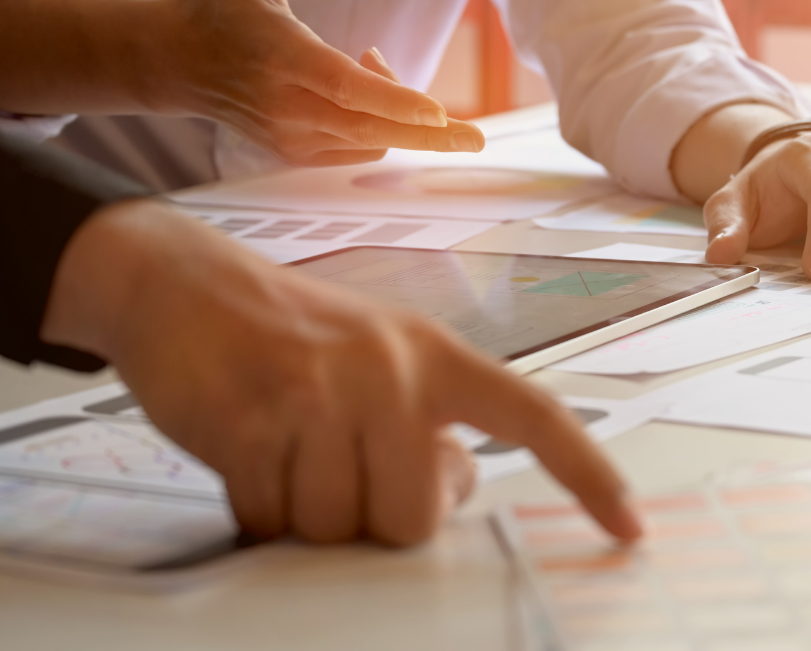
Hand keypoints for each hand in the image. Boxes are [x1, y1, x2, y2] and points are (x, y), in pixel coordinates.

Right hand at [41, 199, 641, 545]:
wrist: (182, 282)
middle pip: (412, 519)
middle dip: (369, 519)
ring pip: (336, 529)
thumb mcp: (378, 358)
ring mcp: (322, 393)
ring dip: (304, 514)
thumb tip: (455, 490)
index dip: (586, 474)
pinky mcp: (256, 420)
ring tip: (284, 449)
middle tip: (331, 467)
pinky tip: (247, 454)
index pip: (531, 416)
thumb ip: (427, 422)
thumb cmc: (288, 334)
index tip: (629, 528)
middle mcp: (391, 368)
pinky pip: (272, 519)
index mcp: (434, 353)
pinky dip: (256, 509)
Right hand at [154, 0, 485, 165]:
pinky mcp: (294, 153)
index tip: (438, 112)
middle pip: (369, 128)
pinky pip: (356, 149)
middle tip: (478, 138)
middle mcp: (285, 106)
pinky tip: (365, 81)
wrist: (174, 60)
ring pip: (368, 140)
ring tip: (377, 58)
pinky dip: (378, 124)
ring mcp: (288, 136)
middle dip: (428, 134)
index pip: (345, 88)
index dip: (394, 100)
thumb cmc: (219, 1)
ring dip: (398, 111)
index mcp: (280, 56)